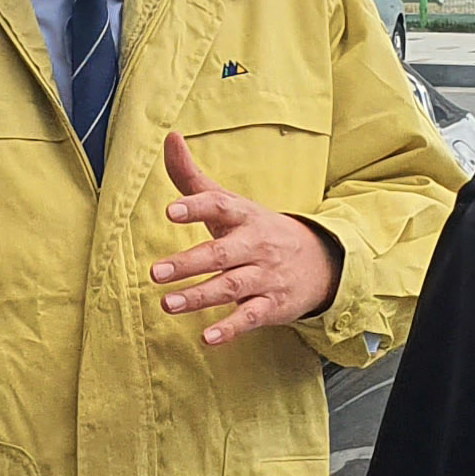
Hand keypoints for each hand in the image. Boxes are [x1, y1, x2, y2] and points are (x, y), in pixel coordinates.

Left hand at [151, 129, 342, 348]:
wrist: (319, 262)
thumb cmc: (257, 230)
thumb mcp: (231, 203)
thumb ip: (193, 177)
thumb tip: (169, 137)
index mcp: (244, 217)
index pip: (220, 207)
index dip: (196, 208)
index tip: (170, 211)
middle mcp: (255, 246)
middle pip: (222, 253)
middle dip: (189, 263)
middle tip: (155, 271)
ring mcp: (265, 277)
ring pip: (232, 287)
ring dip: (199, 297)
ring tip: (167, 303)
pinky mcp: (271, 306)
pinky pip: (251, 318)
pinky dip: (230, 329)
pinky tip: (208, 338)